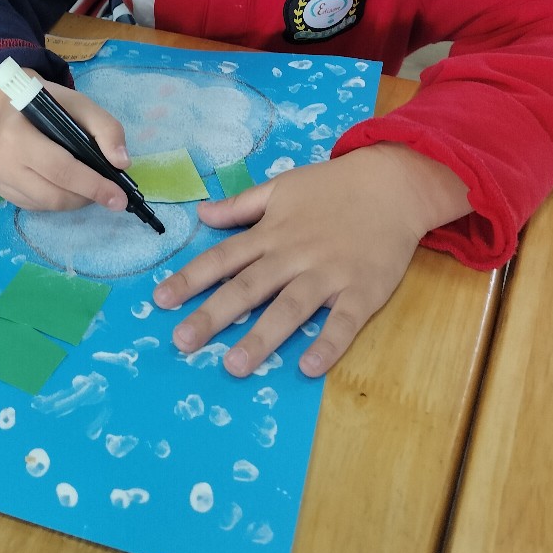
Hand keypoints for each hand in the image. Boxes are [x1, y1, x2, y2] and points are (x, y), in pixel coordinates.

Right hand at [0, 70, 130, 211]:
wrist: (12, 105)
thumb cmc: (49, 105)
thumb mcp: (81, 105)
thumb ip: (106, 129)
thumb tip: (121, 163)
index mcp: (17, 135)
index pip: (60, 169)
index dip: (92, 185)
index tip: (118, 197)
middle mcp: (2, 161)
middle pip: (54, 194)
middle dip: (87, 197)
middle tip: (110, 194)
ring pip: (48, 205)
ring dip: (75, 201)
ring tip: (89, 186)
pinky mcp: (1, 191)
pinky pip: (38, 206)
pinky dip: (59, 201)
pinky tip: (67, 185)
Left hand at [153, 145, 469, 377]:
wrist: (393, 184)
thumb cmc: (333, 187)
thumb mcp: (281, 187)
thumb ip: (240, 205)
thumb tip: (200, 213)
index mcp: (271, 233)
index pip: (222, 258)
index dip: (190, 279)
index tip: (159, 301)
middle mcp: (294, 255)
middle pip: (248, 288)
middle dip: (213, 315)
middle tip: (182, 342)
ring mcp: (328, 274)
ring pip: (290, 309)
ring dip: (262, 337)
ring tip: (234, 365)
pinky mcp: (363, 290)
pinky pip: (344, 322)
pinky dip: (328, 344)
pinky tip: (309, 367)